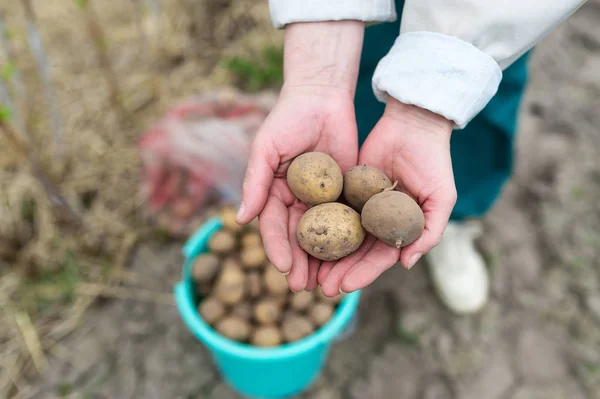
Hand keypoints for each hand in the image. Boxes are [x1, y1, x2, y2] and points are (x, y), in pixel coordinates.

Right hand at [236, 21, 363, 291]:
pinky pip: (346, 220)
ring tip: (328, 285)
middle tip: (305, 288)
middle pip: (298, 239)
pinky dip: (348, 241)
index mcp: (273, 193)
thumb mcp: (267, 148)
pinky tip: (353, 260)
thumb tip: (240, 219)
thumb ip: (255, 182)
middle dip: (300, 264)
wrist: (322, 96)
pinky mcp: (345, 193)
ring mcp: (322, 199)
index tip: (284, 267)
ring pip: (323, 236)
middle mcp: (296, 201)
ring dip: (323, 261)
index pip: (273, 227)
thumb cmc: (288, 118)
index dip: (277, 248)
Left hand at [317, 99, 456, 295]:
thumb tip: (407, 264)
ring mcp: (362, 206)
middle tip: (320, 287)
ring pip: (340, 235)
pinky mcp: (346, 188)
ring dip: (326, 254)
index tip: (344, 287)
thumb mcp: (441, 197)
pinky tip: (303, 236)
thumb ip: (430, 231)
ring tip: (308, 270)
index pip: (379, 258)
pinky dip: (319, 224)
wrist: (413, 123)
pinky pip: (331, 209)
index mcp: (401, 229)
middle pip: (356, 252)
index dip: (362, 274)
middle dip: (340, 271)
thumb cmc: (433, 161)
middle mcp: (379, 222)